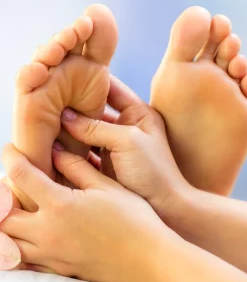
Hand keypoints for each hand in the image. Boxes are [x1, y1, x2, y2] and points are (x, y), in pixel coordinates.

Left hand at [0, 143, 173, 281]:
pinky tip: (35, 232)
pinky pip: (24, 257)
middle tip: (16, 183)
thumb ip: (77, 167)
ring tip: (24, 206)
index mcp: (61, 205)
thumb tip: (57, 152)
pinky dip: (18, 244)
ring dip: (8, 220)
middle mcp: (48, 231)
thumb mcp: (107, 187)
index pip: (22, 176)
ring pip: (8, 240)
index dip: (11, 158)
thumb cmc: (133, 220)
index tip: (10, 150)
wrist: (146, 259)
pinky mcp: (57, 267)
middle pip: (3, 214)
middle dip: (3, 195)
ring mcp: (50, 253)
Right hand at [60, 75, 190, 212]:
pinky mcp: (106, 164)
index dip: (91, 81)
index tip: (67, 74)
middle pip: (95, 111)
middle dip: (75, 106)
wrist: (165, 207)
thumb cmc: (154, 171)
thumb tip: (66, 116)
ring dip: (70, 130)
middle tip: (49, 98)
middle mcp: (125, 127)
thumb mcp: (127, 141)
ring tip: (46, 121)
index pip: (111, 89)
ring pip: (87, 132)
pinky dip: (71, 150)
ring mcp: (114, 146)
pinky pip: (85, 152)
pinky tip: (53, 146)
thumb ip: (96, 127)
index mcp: (138, 114)